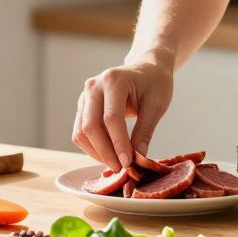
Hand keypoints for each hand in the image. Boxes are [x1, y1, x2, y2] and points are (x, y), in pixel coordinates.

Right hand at [72, 55, 173, 170]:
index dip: (118, 144)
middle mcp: (94, 86)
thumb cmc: (154, 83)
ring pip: (81, 132)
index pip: (111, 118)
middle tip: (120, 168)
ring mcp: (85, 96)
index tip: (128, 163)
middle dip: (105, 152)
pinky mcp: (83, 106)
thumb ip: (145, 130)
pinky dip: (92, 147)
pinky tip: (108, 155)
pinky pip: (80, 131)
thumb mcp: (156, 105)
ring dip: (96, 152)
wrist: (146, 68)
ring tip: (116, 164)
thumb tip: (138, 158)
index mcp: (114, 80)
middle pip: (90, 126)